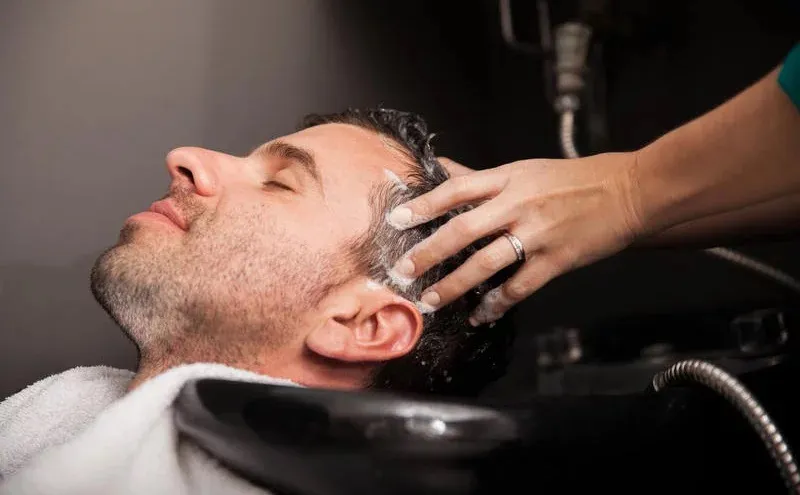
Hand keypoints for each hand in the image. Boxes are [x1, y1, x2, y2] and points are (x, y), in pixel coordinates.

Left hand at [388, 152, 643, 324]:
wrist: (628, 192)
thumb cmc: (575, 180)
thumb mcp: (524, 169)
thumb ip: (482, 178)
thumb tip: (443, 168)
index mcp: (508, 179)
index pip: (456, 190)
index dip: (423, 204)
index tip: (396, 219)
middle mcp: (518, 206)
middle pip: (463, 230)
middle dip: (429, 253)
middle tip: (404, 271)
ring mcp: (537, 235)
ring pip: (485, 264)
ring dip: (454, 286)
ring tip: (432, 301)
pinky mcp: (555, 260)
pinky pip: (519, 287)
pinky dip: (497, 304)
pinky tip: (482, 314)